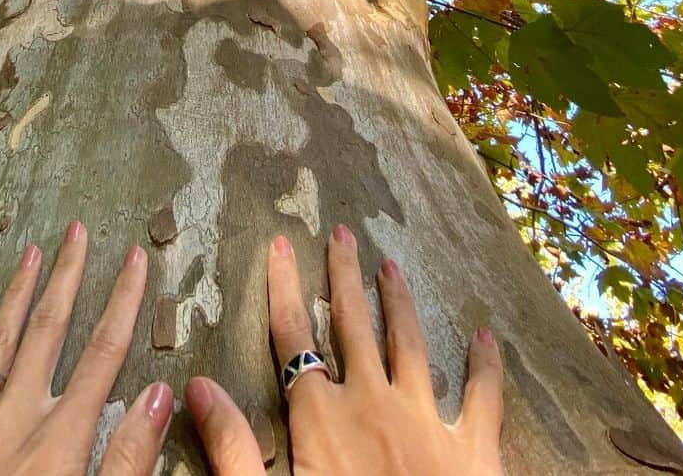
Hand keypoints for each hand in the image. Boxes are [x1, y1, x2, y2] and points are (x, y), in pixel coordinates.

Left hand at [0, 221, 172, 475]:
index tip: (136, 261)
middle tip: (78, 230)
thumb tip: (161, 393)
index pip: (102, 357)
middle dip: (67, 279)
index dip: (123, 305)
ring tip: (30, 254)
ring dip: (16, 297)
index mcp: (57, 442)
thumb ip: (126, 462)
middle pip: (48, 335)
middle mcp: (11, 423)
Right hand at [185, 226, 503, 474]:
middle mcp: (373, 404)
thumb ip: (232, 449)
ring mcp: (426, 421)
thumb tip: (196, 387)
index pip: (293, 337)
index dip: (284, 288)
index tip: (280, 245)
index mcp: (321, 419)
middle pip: (354, 325)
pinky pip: (483, 396)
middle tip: (342, 233)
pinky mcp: (474, 449)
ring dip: (400, 302)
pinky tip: (486, 336)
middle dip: (344, 276)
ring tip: (392, 266)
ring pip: (411, 345)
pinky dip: (485, 364)